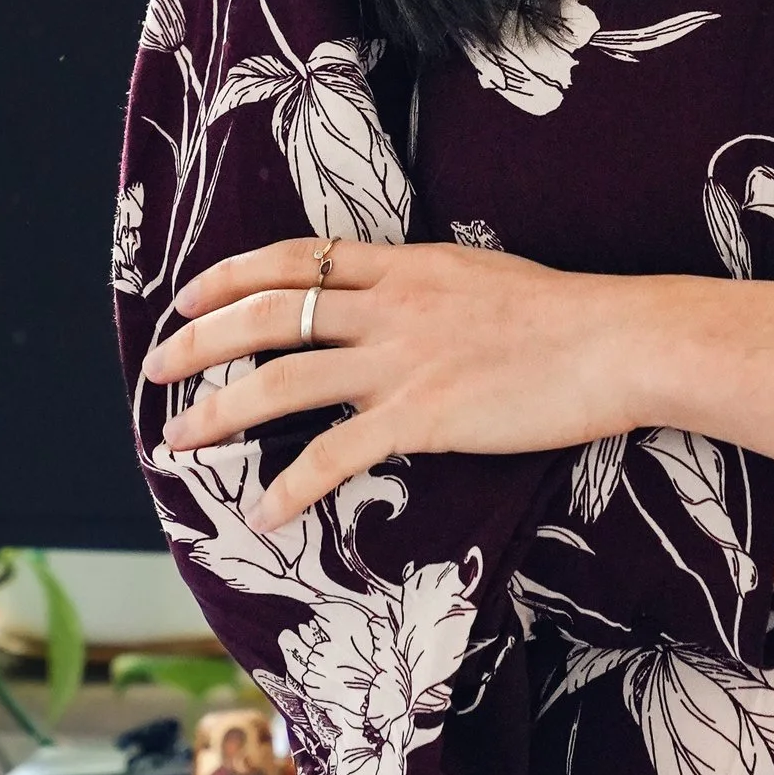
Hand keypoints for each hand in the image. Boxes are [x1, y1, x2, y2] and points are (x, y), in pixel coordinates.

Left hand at [144, 234, 649, 528]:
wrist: (616, 341)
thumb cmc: (567, 313)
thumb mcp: (483, 276)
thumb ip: (430, 287)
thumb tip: (401, 296)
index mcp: (404, 265)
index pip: (296, 260)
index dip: (231, 276)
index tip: (189, 297)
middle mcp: (390, 306)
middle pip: (268, 314)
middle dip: (200, 342)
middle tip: (157, 369)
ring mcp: (402, 362)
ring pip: (283, 380)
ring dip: (219, 411)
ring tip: (178, 438)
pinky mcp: (422, 417)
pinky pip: (335, 455)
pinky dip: (291, 487)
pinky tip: (263, 514)